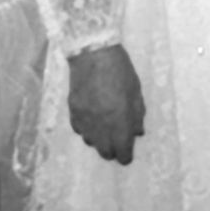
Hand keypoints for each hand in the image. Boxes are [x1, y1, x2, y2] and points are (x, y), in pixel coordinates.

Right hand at [67, 44, 144, 164]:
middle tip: (117, 143)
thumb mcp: (136, 92)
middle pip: (105, 152)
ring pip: (91, 142)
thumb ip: (136, 115)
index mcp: (119, 121)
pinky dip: (87, 130)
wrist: (92, 54)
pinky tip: (92, 121)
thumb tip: (137, 134)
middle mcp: (100, 125)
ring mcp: (84, 119)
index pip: (122, 151)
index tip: (127, 155)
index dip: (126, 156)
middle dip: (113, 151)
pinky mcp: (72, 111)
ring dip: (99, 140)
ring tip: (105, 130)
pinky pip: (79, 130)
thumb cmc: (120, 71)